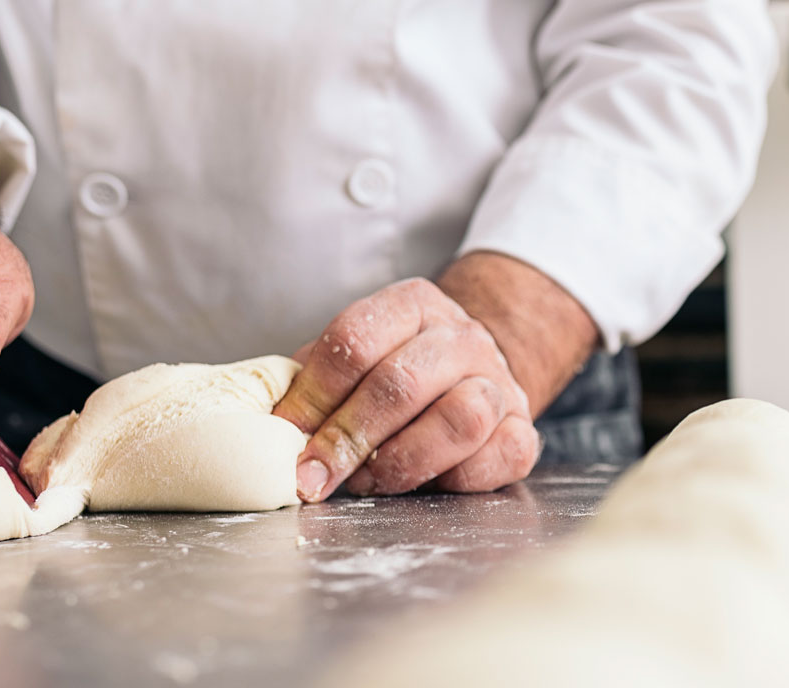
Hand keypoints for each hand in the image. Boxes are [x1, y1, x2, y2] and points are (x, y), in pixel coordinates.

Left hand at [275, 253, 597, 498]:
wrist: (474, 373)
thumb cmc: (396, 372)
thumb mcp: (353, 359)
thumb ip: (312, 383)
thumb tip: (264, 428)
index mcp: (413, 305)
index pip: (354, 341)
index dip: (312, 395)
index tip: (286, 433)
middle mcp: (462, 338)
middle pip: (400, 383)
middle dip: (347, 437)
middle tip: (313, 476)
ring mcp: (499, 382)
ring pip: (459, 419)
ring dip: (402, 461)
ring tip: (369, 480)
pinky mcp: (524, 430)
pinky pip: (497, 456)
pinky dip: (454, 478)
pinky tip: (425, 482)